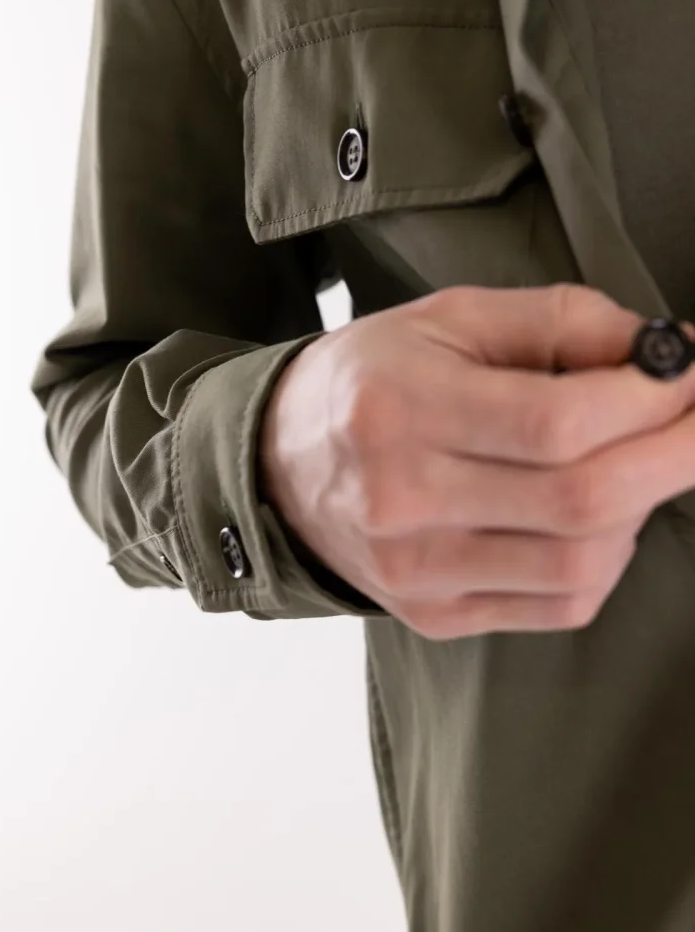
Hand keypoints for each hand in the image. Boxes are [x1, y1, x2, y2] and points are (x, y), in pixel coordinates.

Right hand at [257, 284, 694, 638]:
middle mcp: (402, 499)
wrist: (278, 464)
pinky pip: (558, 606)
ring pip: (580, 564)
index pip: (557, 423)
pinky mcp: (433, 613)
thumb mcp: (449, 318)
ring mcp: (416, 570)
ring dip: (640, 510)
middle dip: (677, 455)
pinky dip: (605, 561)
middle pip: (582, 500)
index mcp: (399, 408)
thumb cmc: (371, 378)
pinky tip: (595, 518)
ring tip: (637, 463)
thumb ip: (559, 321)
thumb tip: (663, 352)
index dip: (653, 400)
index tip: (692, 372)